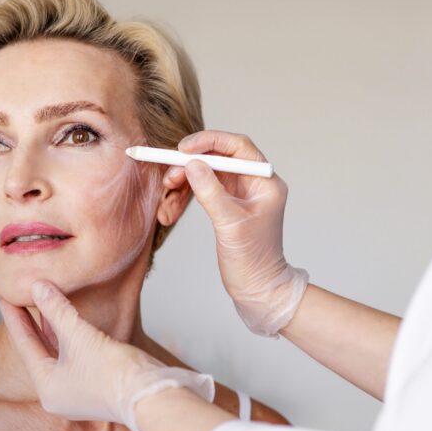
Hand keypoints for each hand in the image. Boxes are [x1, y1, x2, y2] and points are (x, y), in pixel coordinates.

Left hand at [0, 281, 214, 430]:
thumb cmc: (112, 372)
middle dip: (32, 322)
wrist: (150, 394)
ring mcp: (78, 390)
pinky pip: (75, 354)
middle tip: (19, 297)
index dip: (14, 319)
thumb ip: (56, 310)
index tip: (5, 298)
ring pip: (59, 351)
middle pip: (40, 349)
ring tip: (43, 301)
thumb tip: (37, 286)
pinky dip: (70, 335)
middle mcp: (59, 392)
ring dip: (52, 326)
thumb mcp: (78, 336)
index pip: (25, 346)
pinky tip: (69, 317)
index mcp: (47, 387)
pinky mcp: (96, 383)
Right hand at [165, 130, 308, 336]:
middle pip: (217, 158)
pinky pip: (202, 190)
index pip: (237, 146)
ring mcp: (240, 193)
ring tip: (166, 199)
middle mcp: (254, 182)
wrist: (257, 288)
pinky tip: (170, 210)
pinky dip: (184, 196)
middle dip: (190, 166)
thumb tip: (192, 164)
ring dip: (183, 183)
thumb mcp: (229, 223)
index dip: (209, 142)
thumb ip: (210, 191)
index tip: (182, 149)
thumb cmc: (253, 259)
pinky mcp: (227, 205)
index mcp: (265, 181)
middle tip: (168, 178)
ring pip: (206, 174)